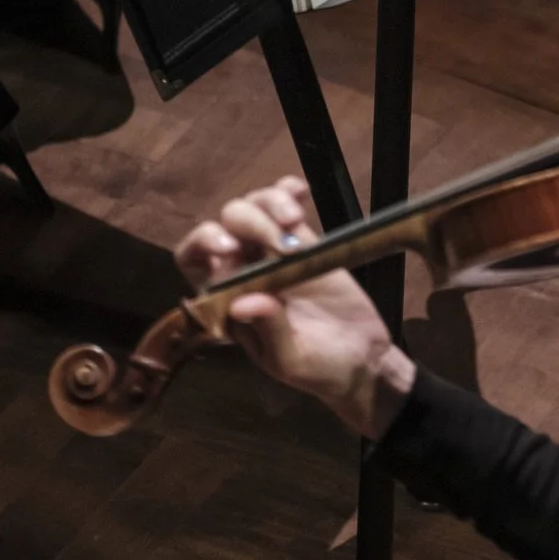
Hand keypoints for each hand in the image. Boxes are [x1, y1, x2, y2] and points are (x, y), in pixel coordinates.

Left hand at [174, 176, 415, 437]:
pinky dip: (287, 191)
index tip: (229, 247)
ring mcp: (272, 253)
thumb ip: (268, 331)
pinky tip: (300, 190)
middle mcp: (243, 271)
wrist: (363, 360)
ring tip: (296, 221)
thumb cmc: (320, 369)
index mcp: (227, 301)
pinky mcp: (304, 241)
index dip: (202, 245)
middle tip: (283, 244)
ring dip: (270, 204)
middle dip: (249, 223)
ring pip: (254, 207)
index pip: (194, 261)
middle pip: (225, 225)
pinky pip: (286, 206)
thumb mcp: (290, 360)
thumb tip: (242, 303)